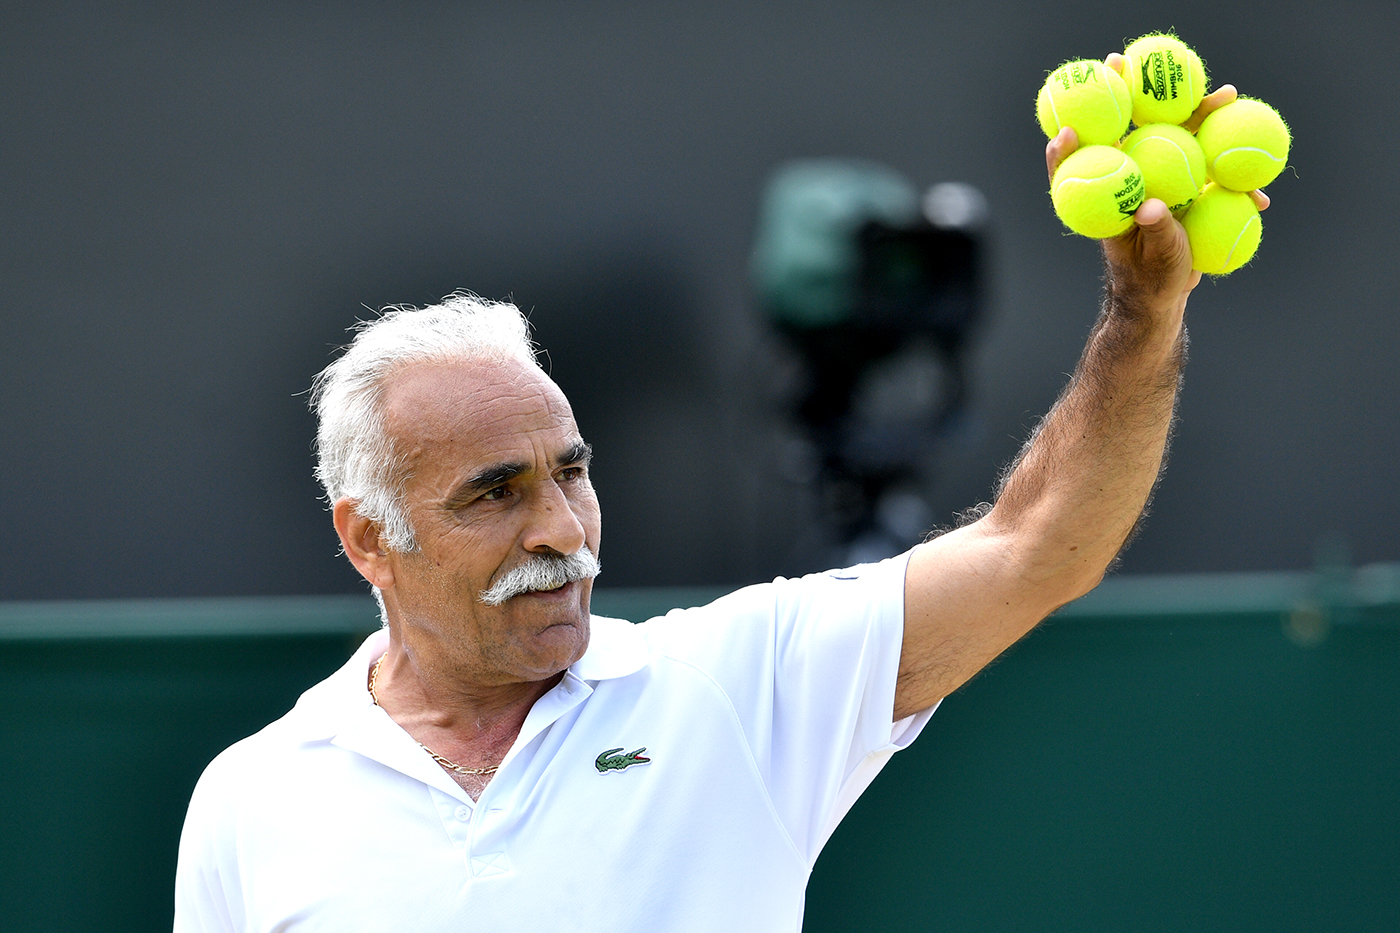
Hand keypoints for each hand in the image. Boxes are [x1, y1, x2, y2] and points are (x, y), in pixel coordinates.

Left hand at [1043, 54, 1271, 305]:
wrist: (1165, 298)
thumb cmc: (1149, 281)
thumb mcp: (1153, 259)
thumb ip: (1155, 231)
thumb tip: (1150, 207)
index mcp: (1112, 196)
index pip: (1082, 164)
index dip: (1068, 146)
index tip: (1064, 130)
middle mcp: (1133, 179)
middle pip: (1132, 130)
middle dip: (1134, 93)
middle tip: (1133, 62)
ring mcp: (1160, 178)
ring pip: (1177, 136)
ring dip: (1201, 114)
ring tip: (1228, 93)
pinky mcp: (1185, 185)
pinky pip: (1208, 163)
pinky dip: (1228, 158)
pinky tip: (1251, 146)